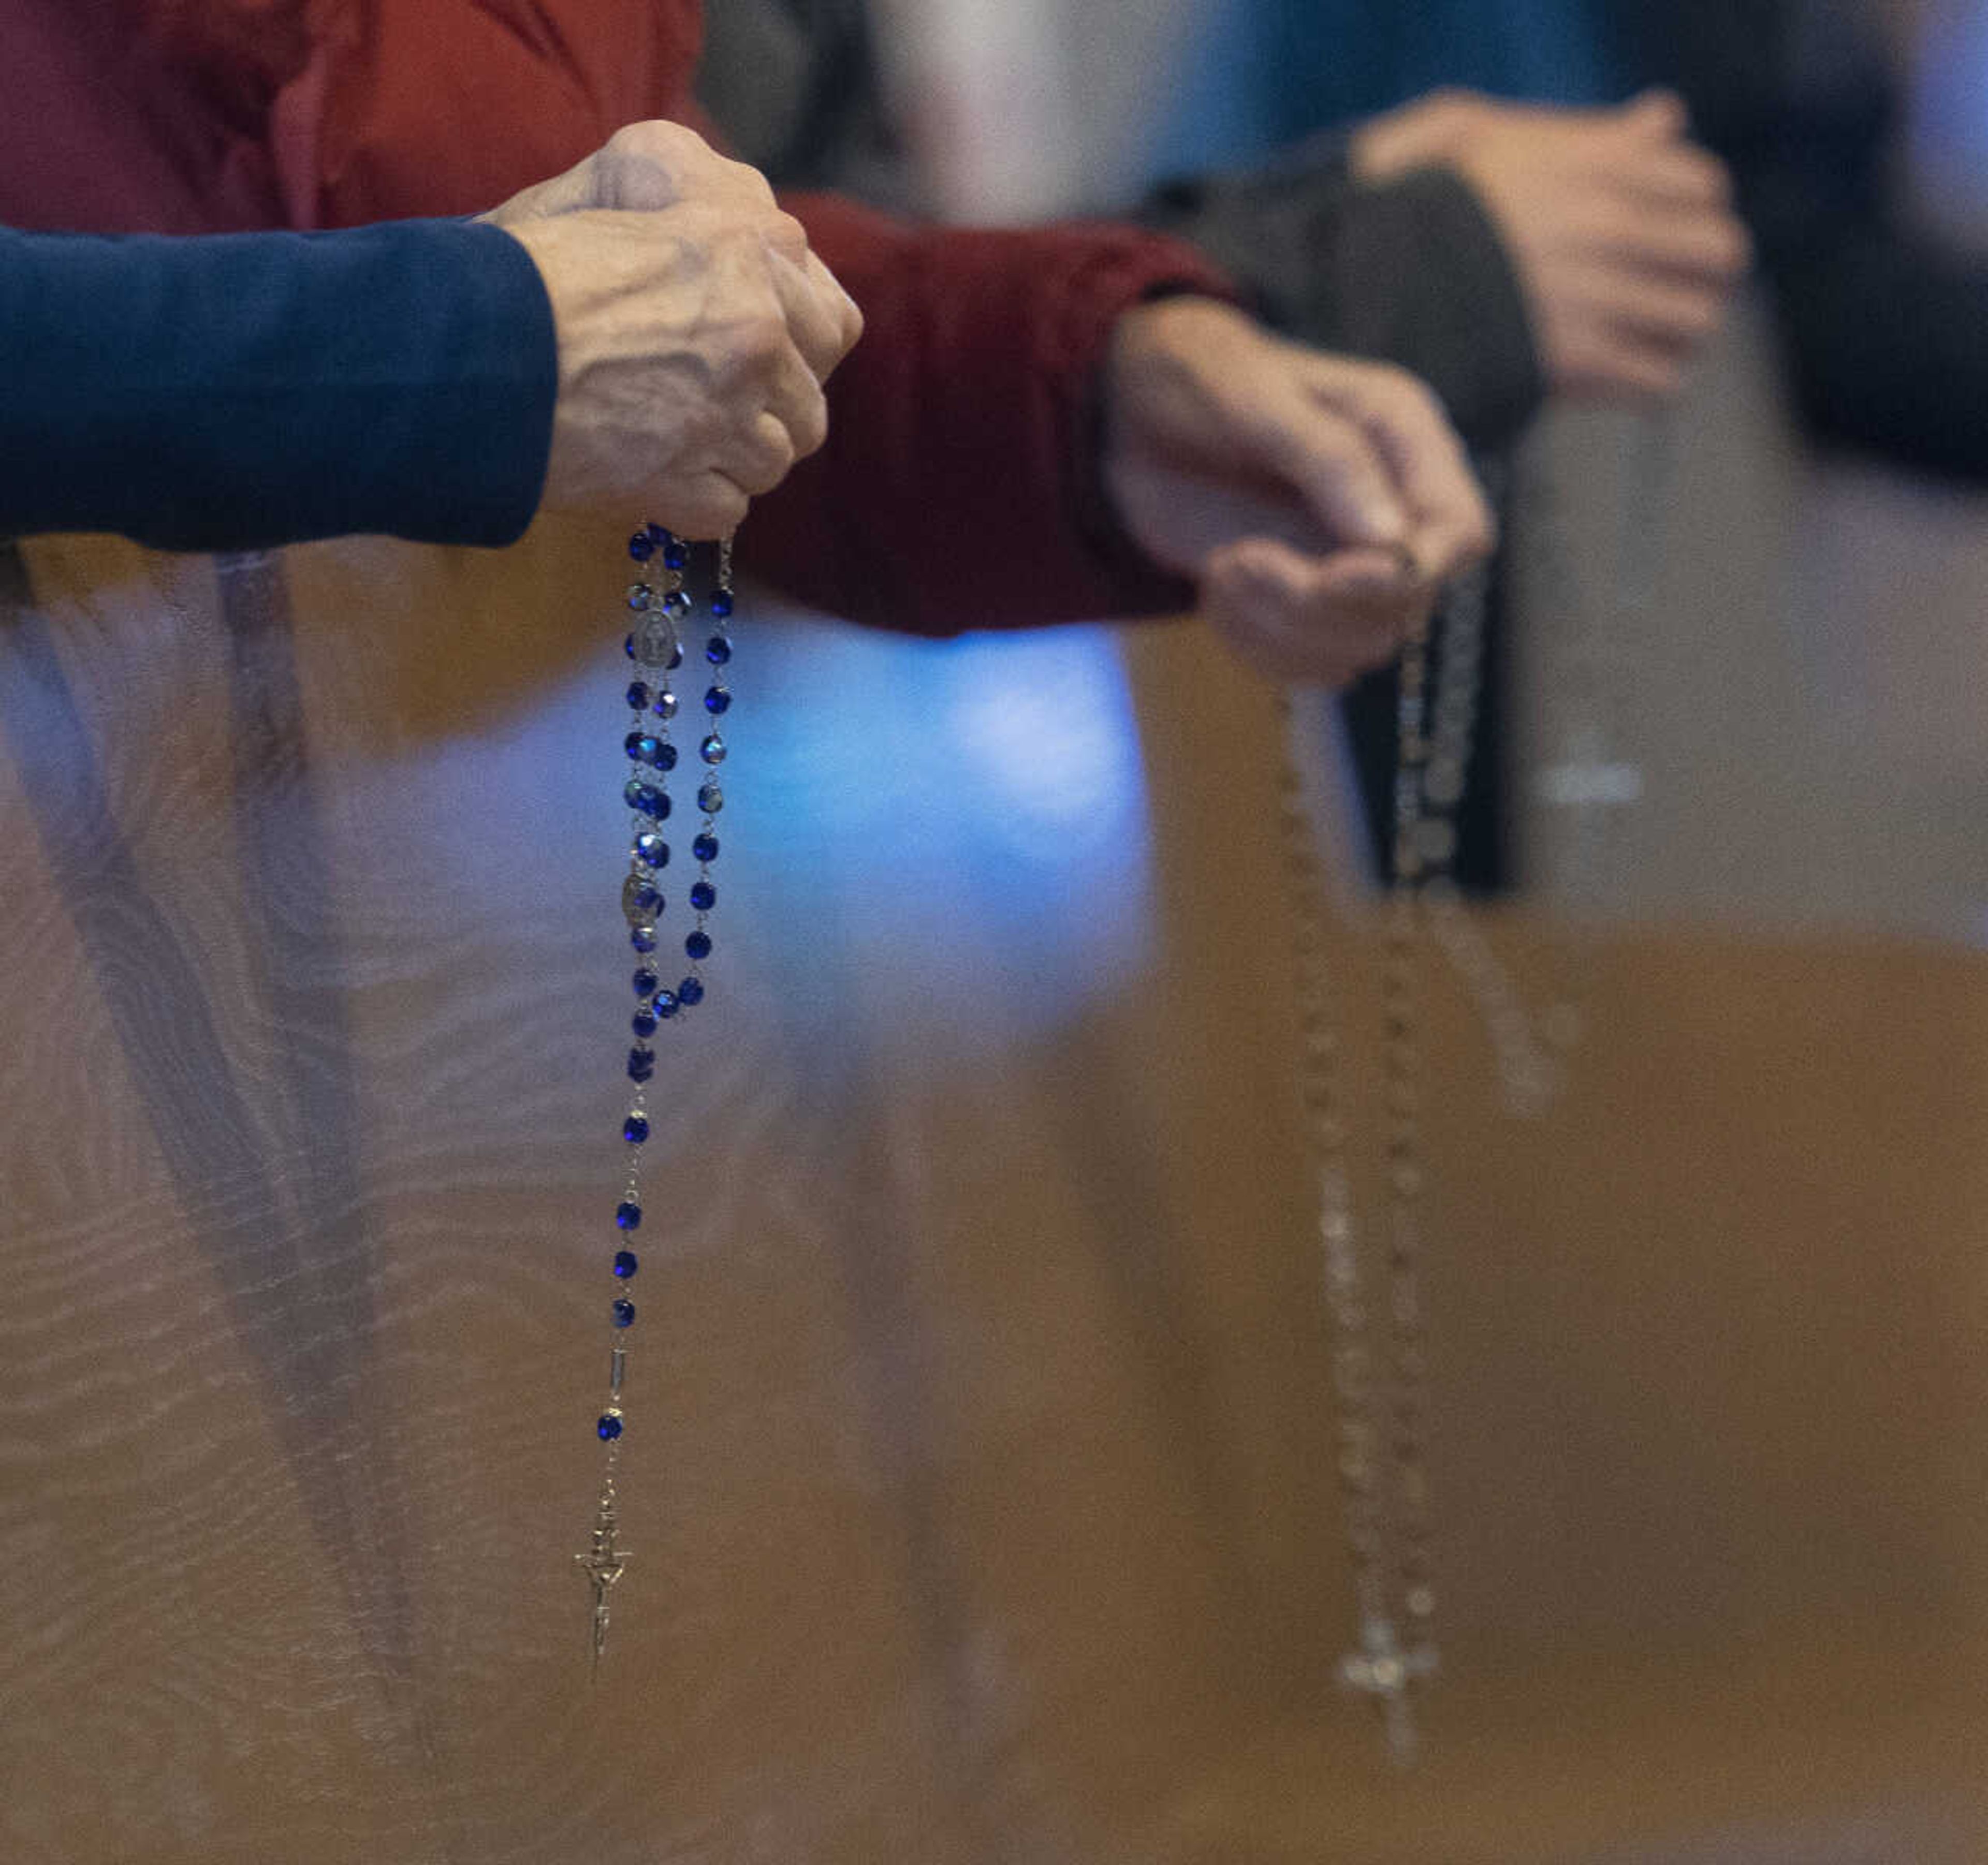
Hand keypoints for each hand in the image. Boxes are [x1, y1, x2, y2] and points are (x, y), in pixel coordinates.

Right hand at [484, 122, 863, 534]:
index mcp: (743, 249)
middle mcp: (754, 330)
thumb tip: (772, 283)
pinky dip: (690, 502)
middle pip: (809, 406)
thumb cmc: (527, 275)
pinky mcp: (694, 482)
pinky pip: (729, 509)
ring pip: (774, 462)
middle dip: (767, 416)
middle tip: (706, 410)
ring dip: (727, 461)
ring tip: (667, 439)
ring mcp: (729, 414)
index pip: (833, 325)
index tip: (758, 365)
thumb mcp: (631, 216)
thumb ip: (717, 245)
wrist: (468, 350)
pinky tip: (646, 474)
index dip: (796, 354)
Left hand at [1103, 297, 1494, 685]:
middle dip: (1317, 603)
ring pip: (1358, 645)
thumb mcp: (1256, 398)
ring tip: (1224, 566)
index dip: (1408, 574)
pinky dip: (1255, 646)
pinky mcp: (1302, 598)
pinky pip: (1307, 662)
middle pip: (1406, 605)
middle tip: (1239, 559)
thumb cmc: (1200, 378)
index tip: (1329, 578)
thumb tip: (1389, 541)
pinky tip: (1217, 594)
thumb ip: (1328, 459)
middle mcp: (1391, 504)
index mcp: (1404, 438)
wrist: (1133, 408)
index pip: (1459, 533)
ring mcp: (1347, 557)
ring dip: (1280, 627)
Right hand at [1354, 89, 1747, 403]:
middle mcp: (1607, 226)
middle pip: (1718, 255)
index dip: (1693, 213)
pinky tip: (1622, 376)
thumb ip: (1594, 133)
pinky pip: (1661, 381)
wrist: (1377, 288)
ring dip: (1678, 333)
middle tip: (1665, 291)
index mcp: (1598, 167)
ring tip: (1642, 337)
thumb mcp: (1505, 144)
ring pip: (1697, 322)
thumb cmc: (1436, 215)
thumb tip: (1666, 117)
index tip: (1666, 233)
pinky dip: (1650, 384)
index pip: (1704, 188)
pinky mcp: (1577, 362)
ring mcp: (1596, 296)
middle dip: (1700, 276)